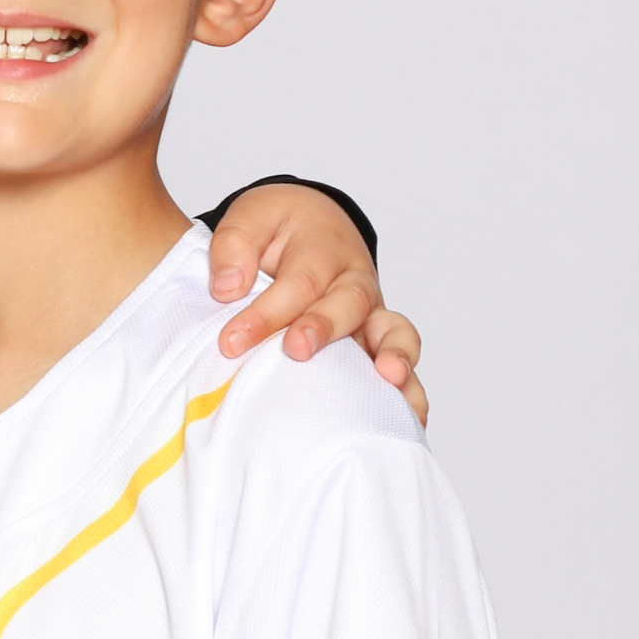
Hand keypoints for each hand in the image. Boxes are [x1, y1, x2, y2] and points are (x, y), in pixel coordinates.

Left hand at [208, 186, 426, 426]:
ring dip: (394, 355)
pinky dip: (410, 391)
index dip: (266, 314)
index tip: (231, 341)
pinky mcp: (376, 343)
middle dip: (324, 329)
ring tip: (389, 378)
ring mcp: (371, 314)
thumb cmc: (277, 228)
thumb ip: (233, 246)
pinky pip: (402, 362)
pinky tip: (410, 420)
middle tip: (297, 350)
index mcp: (322, 248)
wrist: (311, 224)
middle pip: (347, 304)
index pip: (298, 282)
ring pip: (392, 331)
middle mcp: (354, 281)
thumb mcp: (250, 218)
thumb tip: (228, 288)